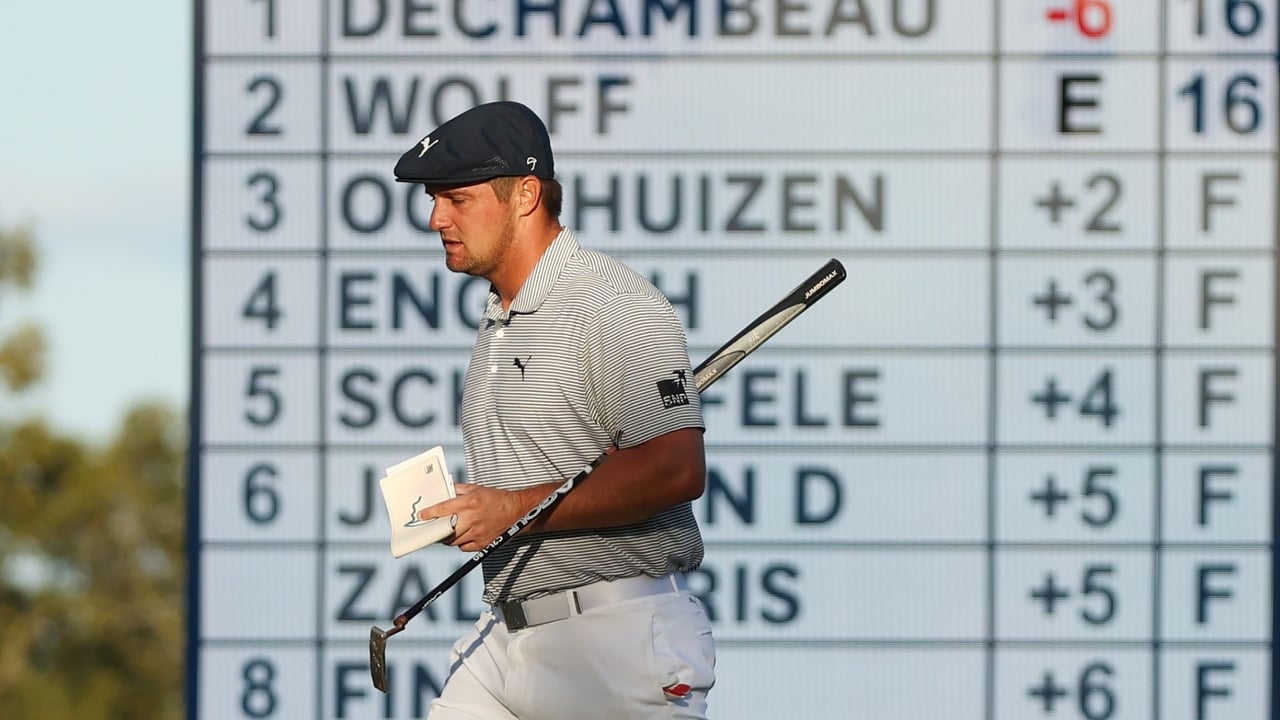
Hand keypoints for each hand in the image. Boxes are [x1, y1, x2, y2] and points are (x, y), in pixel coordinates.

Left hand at [416, 483, 530, 552]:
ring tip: (446, 532)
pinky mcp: (482, 543)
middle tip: (432, 528)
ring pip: (453, 541)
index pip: (443, 509)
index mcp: (469, 503)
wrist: (517, 510)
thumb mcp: (476, 489)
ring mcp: (477, 533)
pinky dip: (459, 543)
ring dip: (447, 537)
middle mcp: (472, 518)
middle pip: (445, 529)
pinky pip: (463, 547)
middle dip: (436, 529)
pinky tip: (461, 537)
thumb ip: (459, 490)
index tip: (422, 515)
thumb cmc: (497, 499)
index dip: (429, 513)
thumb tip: (445, 491)